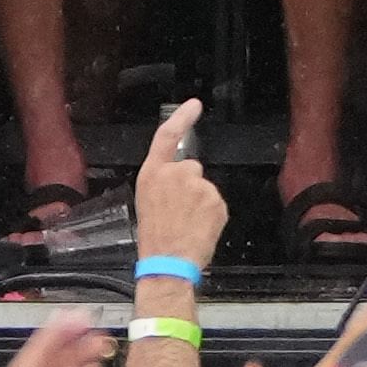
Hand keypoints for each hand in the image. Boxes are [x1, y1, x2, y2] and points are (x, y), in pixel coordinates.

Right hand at [132, 102, 224, 279]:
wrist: (167, 262)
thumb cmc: (155, 238)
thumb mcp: (149, 203)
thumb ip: (165, 184)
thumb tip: (180, 181)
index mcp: (152, 174)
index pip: (166, 137)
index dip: (181, 118)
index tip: (194, 105)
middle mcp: (175, 174)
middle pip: (192, 168)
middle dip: (190, 186)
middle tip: (180, 211)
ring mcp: (198, 185)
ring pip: (206, 188)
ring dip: (202, 202)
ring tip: (187, 223)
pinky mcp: (215, 198)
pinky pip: (217, 202)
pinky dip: (213, 213)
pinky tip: (199, 227)